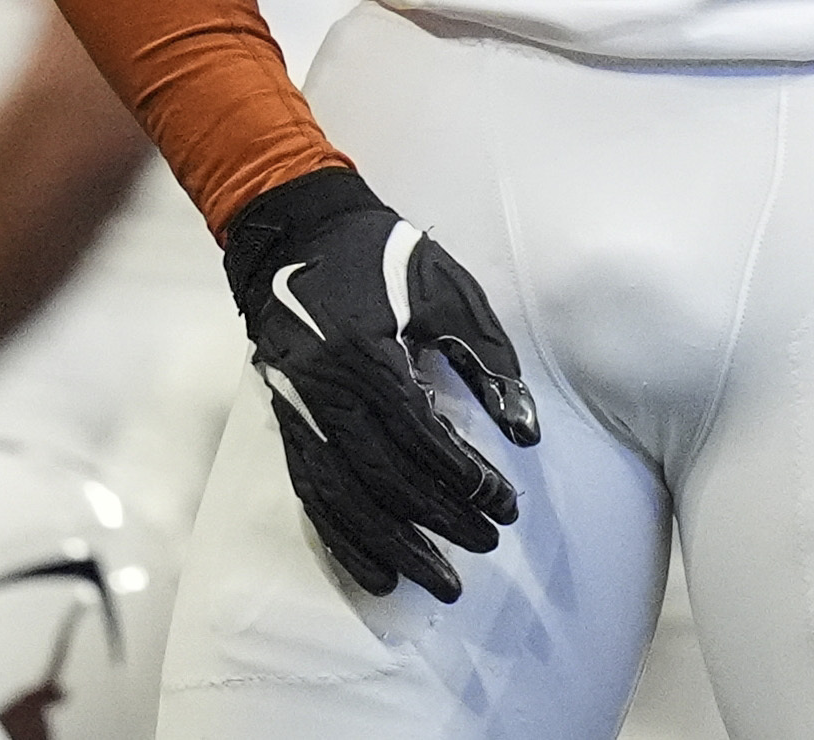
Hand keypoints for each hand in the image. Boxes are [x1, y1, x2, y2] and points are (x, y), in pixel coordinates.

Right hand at [222, 166, 539, 601]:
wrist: (294, 231)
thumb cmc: (383, 254)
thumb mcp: (447, 289)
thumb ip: (488, 358)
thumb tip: (525, 430)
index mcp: (365, 352)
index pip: (420, 435)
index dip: (465, 476)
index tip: (506, 504)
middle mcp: (325, 391)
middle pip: (385, 477)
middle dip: (441, 519)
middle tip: (488, 544)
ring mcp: (300, 412)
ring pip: (346, 499)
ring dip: (395, 546)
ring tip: (440, 582)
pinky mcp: (288, 425)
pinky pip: (313, 496)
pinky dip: (344, 541)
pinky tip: (377, 572)